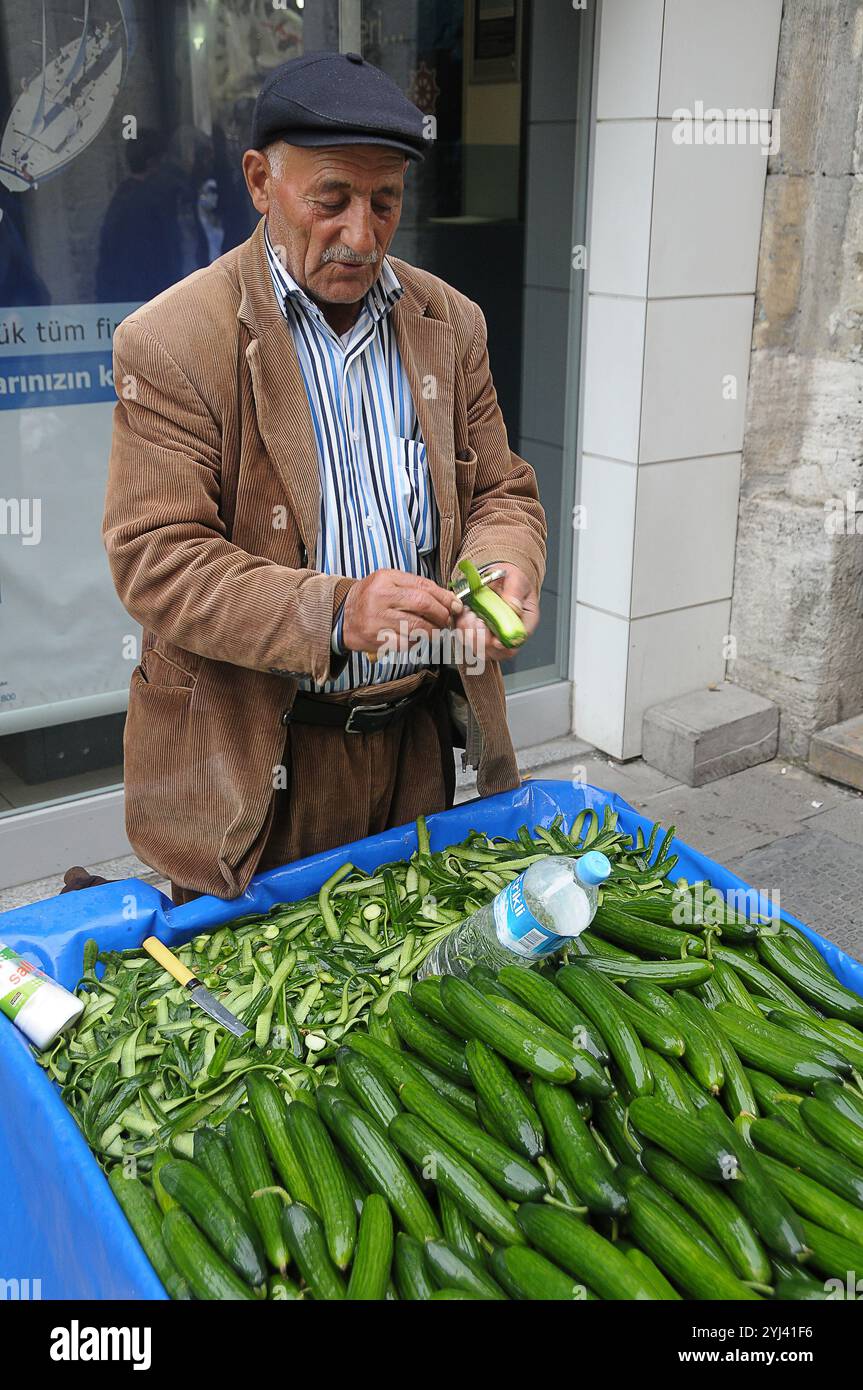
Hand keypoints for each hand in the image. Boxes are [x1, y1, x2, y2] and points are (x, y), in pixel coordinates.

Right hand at [340, 569, 462, 655]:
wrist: (342, 616)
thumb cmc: (372, 597)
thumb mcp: (390, 582)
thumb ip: (416, 586)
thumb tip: (448, 598)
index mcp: (386, 579)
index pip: (423, 587)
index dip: (444, 597)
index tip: (455, 605)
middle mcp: (380, 598)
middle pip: (422, 604)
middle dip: (441, 614)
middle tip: (447, 620)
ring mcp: (378, 620)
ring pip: (417, 627)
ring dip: (433, 631)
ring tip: (436, 630)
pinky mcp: (377, 639)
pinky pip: (406, 643)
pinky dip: (418, 642)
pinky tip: (418, 639)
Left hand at [454, 562, 539, 662]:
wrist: (499, 576)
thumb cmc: (511, 580)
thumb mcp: (516, 578)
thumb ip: (515, 592)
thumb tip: (513, 607)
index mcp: (524, 623)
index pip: (516, 643)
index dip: (504, 645)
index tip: (494, 640)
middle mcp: (507, 634)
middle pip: (496, 652)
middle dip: (482, 640)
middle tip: (477, 621)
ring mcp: (491, 635)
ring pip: (478, 649)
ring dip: (469, 634)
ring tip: (469, 614)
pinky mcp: (476, 632)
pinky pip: (466, 639)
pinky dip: (461, 629)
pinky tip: (463, 614)